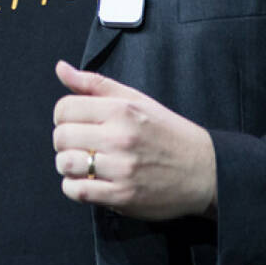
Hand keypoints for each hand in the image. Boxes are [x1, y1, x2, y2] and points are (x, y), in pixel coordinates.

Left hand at [52, 60, 217, 220]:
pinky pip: (77, 191)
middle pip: (61, 137)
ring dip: (68, 165)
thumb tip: (60, 68)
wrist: (204, 170)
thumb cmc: (166, 132)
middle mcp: (120, 138)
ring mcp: (121, 169)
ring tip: (84, 164)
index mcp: (121, 110)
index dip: (63, 116)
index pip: (64, 108)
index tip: (76, 123)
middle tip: (80, 145)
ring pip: (65, 165)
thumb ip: (94, 84)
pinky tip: (88, 181)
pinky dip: (74, 187)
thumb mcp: (135, 99)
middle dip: (64, 141)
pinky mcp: (122, 196)